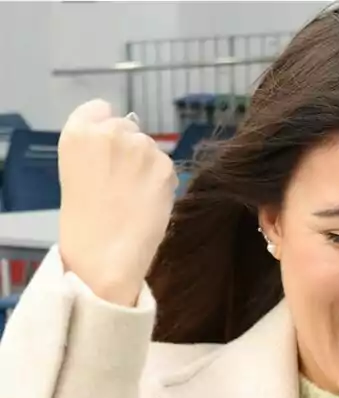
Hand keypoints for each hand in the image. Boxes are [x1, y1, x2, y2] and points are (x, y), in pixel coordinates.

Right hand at [58, 99, 178, 306]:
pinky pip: (168, 168)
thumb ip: (96, 150)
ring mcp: (141, 147)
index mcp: (78, 132)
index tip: (107, 151)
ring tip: (134, 196)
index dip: (106, 128)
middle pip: (130, 127)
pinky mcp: (166, 167)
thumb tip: (122, 140)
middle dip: (129, 149)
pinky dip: (163, 183)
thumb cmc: (84, 221)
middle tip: (122, 182)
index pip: (100, 108)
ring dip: (148, 166)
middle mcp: (111, 131)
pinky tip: (149, 203)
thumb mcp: (76, 172)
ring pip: (152, 148)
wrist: (106, 254)